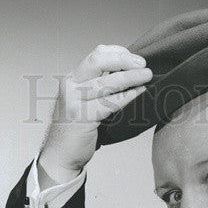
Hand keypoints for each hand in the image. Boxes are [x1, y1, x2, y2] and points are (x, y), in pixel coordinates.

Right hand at [37, 44, 152, 183]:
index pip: (96, 55)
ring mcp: (74, 101)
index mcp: (72, 79)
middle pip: (99, 61)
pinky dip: (127, 96)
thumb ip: (99, 88)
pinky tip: (139, 93)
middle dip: (124, 60)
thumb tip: (128, 75)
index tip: (135, 57)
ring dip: (131, 77)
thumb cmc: (77, 130)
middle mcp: (71, 86)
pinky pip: (109, 103)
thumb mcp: (85, 102)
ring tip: (147, 76)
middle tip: (144, 64)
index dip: (117, 52)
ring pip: (106, 82)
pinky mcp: (82, 118)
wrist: (60, 155)